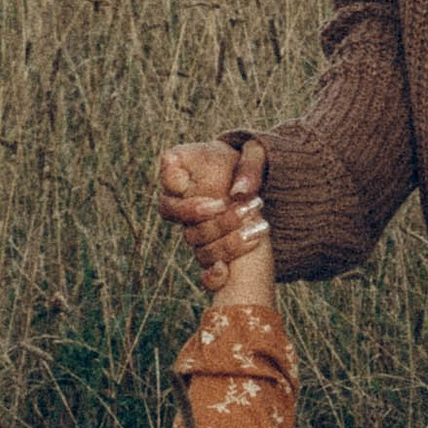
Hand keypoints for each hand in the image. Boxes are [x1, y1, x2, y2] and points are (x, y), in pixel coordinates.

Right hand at [157, 135, 269, 288]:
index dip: (190, 207)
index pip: (170, 194)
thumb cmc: (248, 159)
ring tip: (258, 228)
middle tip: (246, 210)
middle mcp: (179, 205)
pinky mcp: (210, 249)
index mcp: (180, 175)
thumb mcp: (255, 152)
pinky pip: (205, 270)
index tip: (219, 203)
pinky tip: (225, 272)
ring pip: (200, 250)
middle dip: (219, 225)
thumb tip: (240, 193)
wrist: (250, 178)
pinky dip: (212, 275)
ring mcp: (193, 230)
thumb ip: (249, 166)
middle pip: (187, 228)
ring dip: (228, 244)